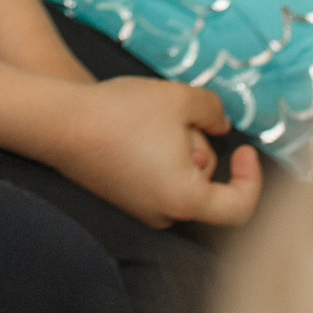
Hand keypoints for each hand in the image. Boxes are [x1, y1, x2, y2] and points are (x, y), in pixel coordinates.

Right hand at [47, 77, 262, 227]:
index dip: (251, 179)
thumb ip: (215, 111)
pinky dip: (161, 157)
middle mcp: (164, 214)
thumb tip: (222, 127)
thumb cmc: (121, 113)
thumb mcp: (182, 98)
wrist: (61, 123)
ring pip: (182, 182)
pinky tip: (139, 130)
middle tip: (181, 117)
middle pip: (206, 187)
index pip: (239, 208)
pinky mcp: (124, 199)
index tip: (244, 150)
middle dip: (202, 148)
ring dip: (181, 151)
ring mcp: (141, 209)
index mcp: (185, 200)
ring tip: (155, 120)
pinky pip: (158, 181)